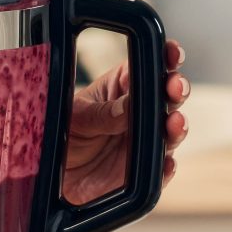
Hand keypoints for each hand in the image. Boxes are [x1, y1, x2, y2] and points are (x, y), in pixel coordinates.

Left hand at [63, 40, 189, 204]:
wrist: (54, 178)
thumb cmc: (62, 138)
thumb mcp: (75, 119)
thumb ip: (102, 114)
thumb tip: (128, 106)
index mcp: (120, 89)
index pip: (147, 68)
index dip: (164, 58)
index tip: (172, 52)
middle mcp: (137, 114)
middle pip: (166, 98)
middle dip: (177, 89)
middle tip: (175, 87)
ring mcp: (143, 142)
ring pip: (171, 133)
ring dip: (177, 126)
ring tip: (175, 122)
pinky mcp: (144, 172)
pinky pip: (160, 170)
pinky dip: (167, 167)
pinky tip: (167, 162)